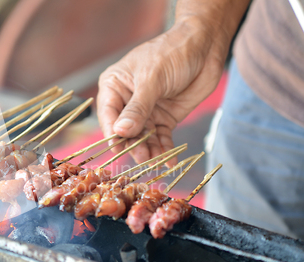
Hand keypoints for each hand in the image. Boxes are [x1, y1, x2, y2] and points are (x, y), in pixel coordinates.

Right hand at [97, 1, 247, 165]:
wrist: (206, 47)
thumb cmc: (173, 53)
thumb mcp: (152, 79)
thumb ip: (137, 108)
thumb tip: (120, 132)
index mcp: (114, 86)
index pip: (108, 115)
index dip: (113, 133)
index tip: (119, 149)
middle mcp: (127, 101)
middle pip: (125, 130)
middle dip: (133, 145)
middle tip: (142, 158)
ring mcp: (146, 111)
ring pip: (142, 138)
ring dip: (149, 151)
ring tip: (156, 161)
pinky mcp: (164, 118)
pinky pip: (161, 138)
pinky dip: (165, 149)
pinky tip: (169, 161)